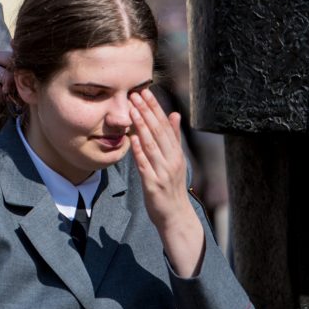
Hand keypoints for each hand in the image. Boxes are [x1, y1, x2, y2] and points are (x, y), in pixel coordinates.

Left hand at [129, 89, 204, 276]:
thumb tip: (175, 114)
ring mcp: (163, 172)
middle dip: (146, 111)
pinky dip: (138, 150)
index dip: (155, 108)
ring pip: (151, 145)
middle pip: (158, 131)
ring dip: (141, 125)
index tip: (146, 92)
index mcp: (176, 153)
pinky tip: (131, 138)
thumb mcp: (176, 160)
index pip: (165, 125)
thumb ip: (173, 138)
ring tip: (132, 109)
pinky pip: (145, 165)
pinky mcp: (153, 184)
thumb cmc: (172, 186)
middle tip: (135, 94)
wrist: (176, 216)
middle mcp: (172, 160)